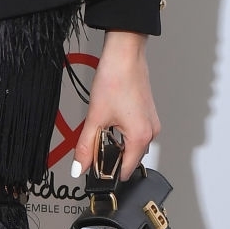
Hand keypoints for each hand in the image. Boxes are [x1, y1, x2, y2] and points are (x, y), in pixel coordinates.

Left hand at [73, 30, 158, 180]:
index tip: (92, 170)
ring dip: (115, 145)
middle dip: (110, 157)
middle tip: (91, 146)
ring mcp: (151, 123)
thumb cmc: (116, 80)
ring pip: (131, 146)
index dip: (107, 173)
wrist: (125, 55)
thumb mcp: (95, 118)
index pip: (125, 170)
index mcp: (140, 137)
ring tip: (99, 130)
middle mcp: (150, 132)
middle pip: (128, 159)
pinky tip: (109, 122)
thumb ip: (86, 147)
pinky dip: (121, 134)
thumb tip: (79, 168)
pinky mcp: (147, 114)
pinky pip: (134, 134)